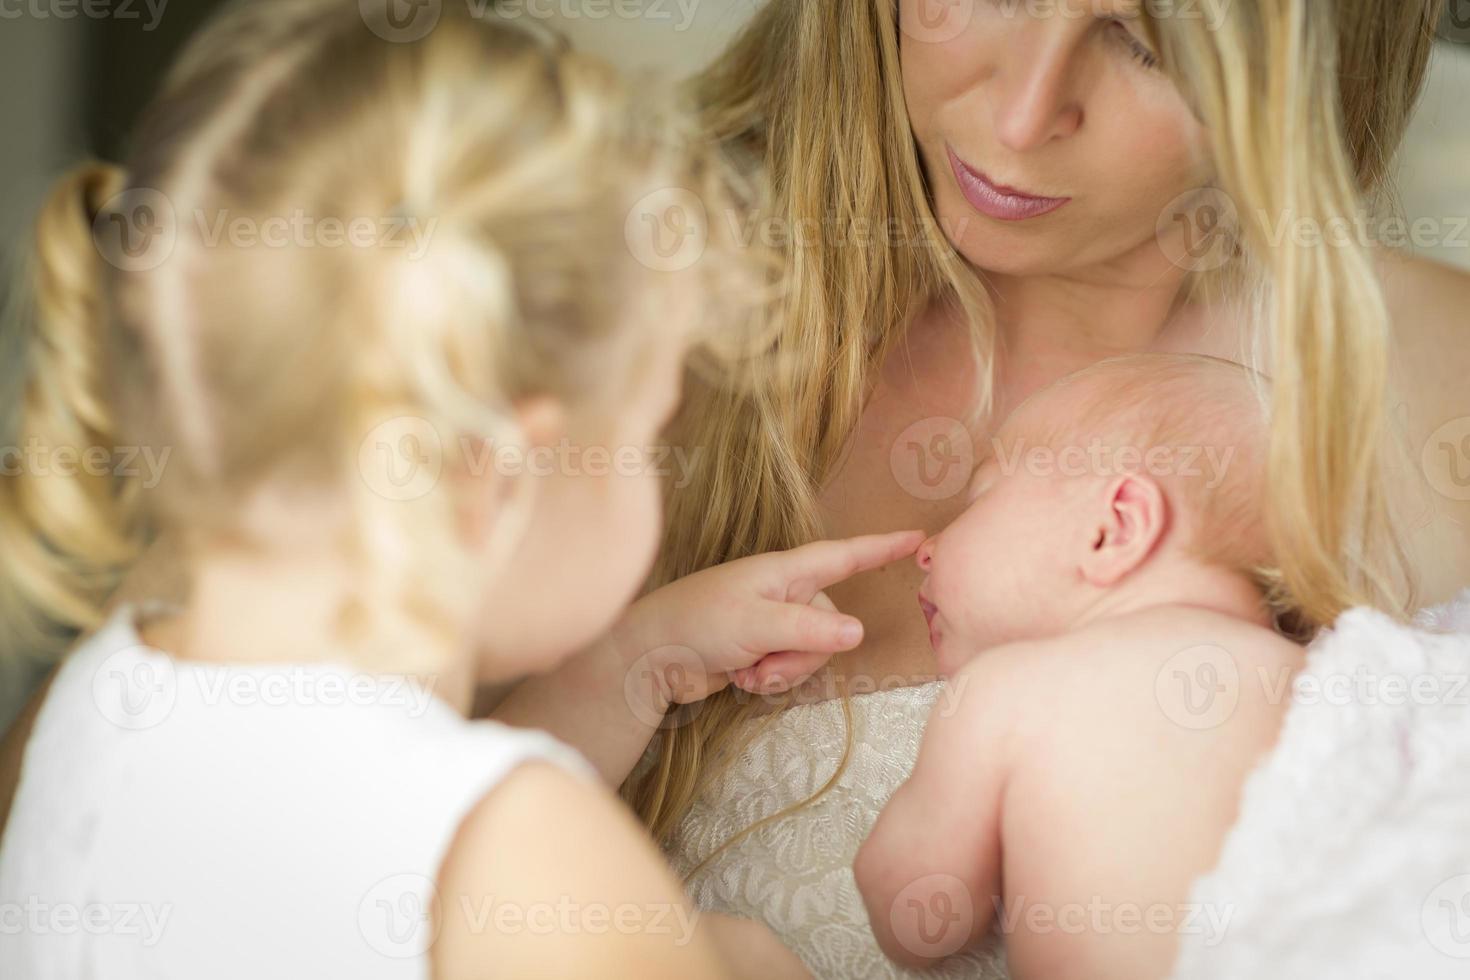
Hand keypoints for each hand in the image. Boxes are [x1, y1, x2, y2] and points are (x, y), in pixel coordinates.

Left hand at [614, 531, 924, 710]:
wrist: (649, 658)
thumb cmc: (696, 623)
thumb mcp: (756, 623)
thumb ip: (809, 627)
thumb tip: (858, 630)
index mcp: (785, 570)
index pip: (844, 556)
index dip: (881, 548)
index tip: (918, 536)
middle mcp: (785, 592)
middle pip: (832, 624)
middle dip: (805, 653)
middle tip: (763, 659)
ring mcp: (774, 622)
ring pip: (814, 652)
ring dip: (784, 670)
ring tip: (748, 668)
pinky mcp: (763, 650)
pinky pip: (792, 669)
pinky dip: (770, 679)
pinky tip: (740, 676)